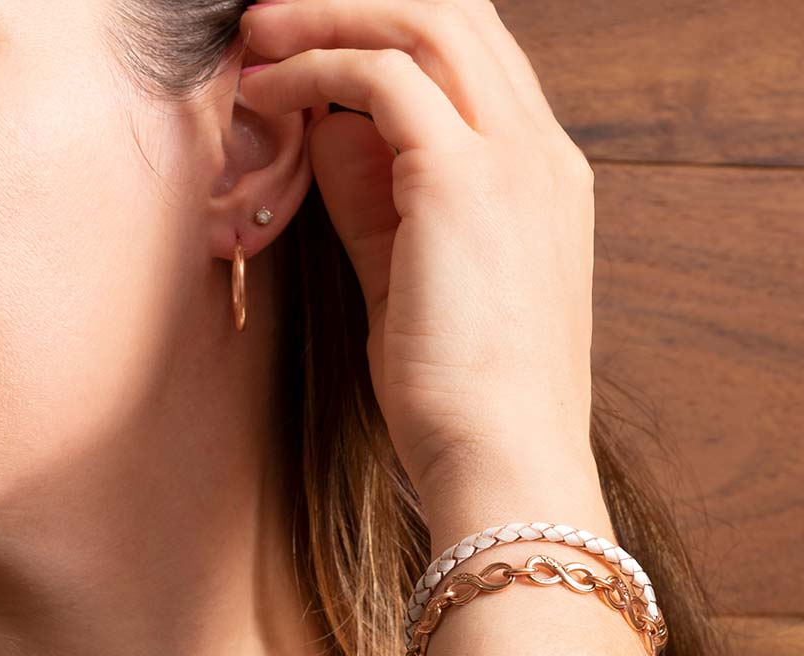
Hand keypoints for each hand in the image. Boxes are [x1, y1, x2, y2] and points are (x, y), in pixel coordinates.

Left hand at [239, 0, 603, 545]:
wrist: (506, 462)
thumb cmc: (463, 393)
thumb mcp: (413, 279)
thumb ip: (378, 197)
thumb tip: (331, 125)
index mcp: (542, 179)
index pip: (475, 61)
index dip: (392, 32)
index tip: (318, 45)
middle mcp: (540, 154)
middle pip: (456, 16)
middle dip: (359, 2)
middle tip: (277, 19)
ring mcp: (514, 162)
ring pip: (426, 22)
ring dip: (331, 14)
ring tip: (260, 31)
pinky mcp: (466, 184)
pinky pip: (382, 80)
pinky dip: (316, 68)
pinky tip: (267, 89)